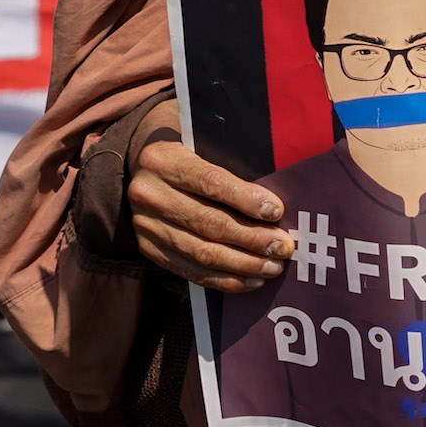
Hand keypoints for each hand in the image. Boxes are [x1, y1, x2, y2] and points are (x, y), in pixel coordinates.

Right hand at [127, 100, 294, 291]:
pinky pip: (191, 270)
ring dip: (242, 264)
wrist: (144, 169)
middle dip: (251, 238)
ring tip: (272, 267)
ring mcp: (146, 226)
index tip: (276, 212)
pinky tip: (250, 279)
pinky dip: (224, 279)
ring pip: (201, 252)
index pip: (210, 183)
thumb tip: (274, 205)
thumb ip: (230, 168)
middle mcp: (148, 194)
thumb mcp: (201, 147)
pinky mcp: (149, 249)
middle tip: (281, 247)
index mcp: (163, 161)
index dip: (245, 200)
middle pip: (207, 222)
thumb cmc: (188, 155)